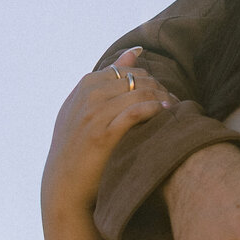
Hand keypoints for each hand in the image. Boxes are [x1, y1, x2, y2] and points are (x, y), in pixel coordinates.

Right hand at [42, 49, 172, 237]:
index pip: (127, 71)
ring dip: (162, 98)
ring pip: (140, 93)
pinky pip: (137, 111)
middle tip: (174, 102)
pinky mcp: (102, 135)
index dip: (148, 80)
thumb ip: (109, 78)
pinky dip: (155, 109)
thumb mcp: (85, 108)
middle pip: (137, 80)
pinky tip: (165, 115)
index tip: (162, 94)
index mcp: (85, 86)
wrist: (64, 187)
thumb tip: (135, 52)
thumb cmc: (79, 148)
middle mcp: (88, 96)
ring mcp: (94, 114)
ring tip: (175, 110)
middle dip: (160, 88)